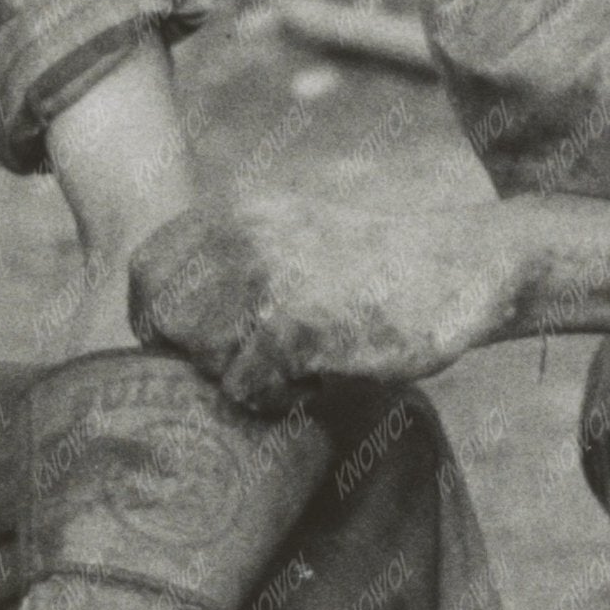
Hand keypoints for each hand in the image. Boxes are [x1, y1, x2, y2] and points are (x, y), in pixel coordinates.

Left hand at [132, 190, 609, 412]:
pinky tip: (314, 381)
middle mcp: (240, 237)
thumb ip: (232, 263)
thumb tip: (157, 327)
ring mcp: (265, 280)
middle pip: (163, 322)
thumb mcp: (293, 236)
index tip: (190, 347)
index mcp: (235, 210)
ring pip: (202, 359)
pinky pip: (246, 388)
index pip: (145, 270)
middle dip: (195, 356)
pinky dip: (276, 399)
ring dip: (240, 378)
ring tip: (292, 369)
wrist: (464, 268)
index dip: (156, 317)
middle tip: (249, 366)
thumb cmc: (377, 267)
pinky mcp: (295, 328)